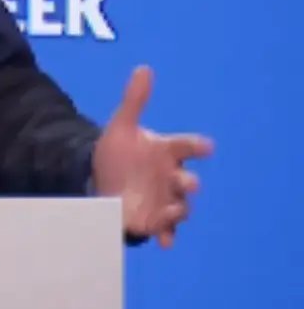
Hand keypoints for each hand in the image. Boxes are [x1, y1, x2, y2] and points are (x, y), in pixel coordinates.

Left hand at [91, 66, 213, 247]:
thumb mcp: (122, 126)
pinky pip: (166, 228)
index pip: (187, 146)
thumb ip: (134, 100)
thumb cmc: (118, 152)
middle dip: (187, 182)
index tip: (207, 146)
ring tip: (172, 211)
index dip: (197, 146)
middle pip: (186, 180)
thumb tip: (143, 68)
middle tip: (185, 182)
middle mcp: (170, 176)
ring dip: (178, 210)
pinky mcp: (154, 219)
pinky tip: (164, 240)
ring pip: (179, 207)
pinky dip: (167, 233)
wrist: (101, 178)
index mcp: (167, 151)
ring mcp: (164, 199)